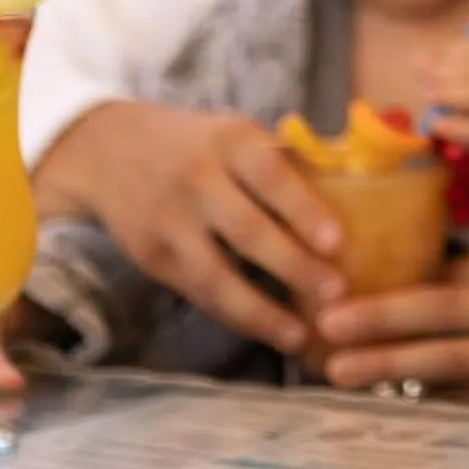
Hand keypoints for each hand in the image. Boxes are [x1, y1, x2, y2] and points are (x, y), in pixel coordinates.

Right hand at [34, 99, 344, 354]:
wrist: (107, 150)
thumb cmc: (199, 143)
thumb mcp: (237, 134)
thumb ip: (285, 161)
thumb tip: (361, 187)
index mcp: (230, 142)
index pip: (271, 176)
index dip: (304, 210)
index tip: (338, 242)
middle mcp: (197, 181)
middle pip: (248, 230)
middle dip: (293, 266)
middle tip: (336, 294)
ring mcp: (170, 223)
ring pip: (216, 275)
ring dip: (261, 310)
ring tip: (300, 335)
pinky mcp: (152, 257)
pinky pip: (198, 292)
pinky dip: (233, 315)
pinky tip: (267, 331)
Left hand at [311, 249, 468, 418]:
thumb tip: (395, 280)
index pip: (451, 270)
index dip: (392, 280)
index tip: (338, 284)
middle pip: (445, 309)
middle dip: (382, 316)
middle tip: (327, 324)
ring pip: (449, 362)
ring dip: (391, 365)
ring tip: (341, 371)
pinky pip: (462, 405)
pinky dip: (420, 404)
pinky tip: (382, 406)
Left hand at [419, 39, 468, 210]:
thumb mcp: (468, 93)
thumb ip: (444, 76)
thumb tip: (418, 60)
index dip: (453, 54)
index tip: (431, 67)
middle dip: (446, 74)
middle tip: (425, 88)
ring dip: (450, 96)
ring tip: (430, 101)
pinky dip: (454, 127)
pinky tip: (437, 126)